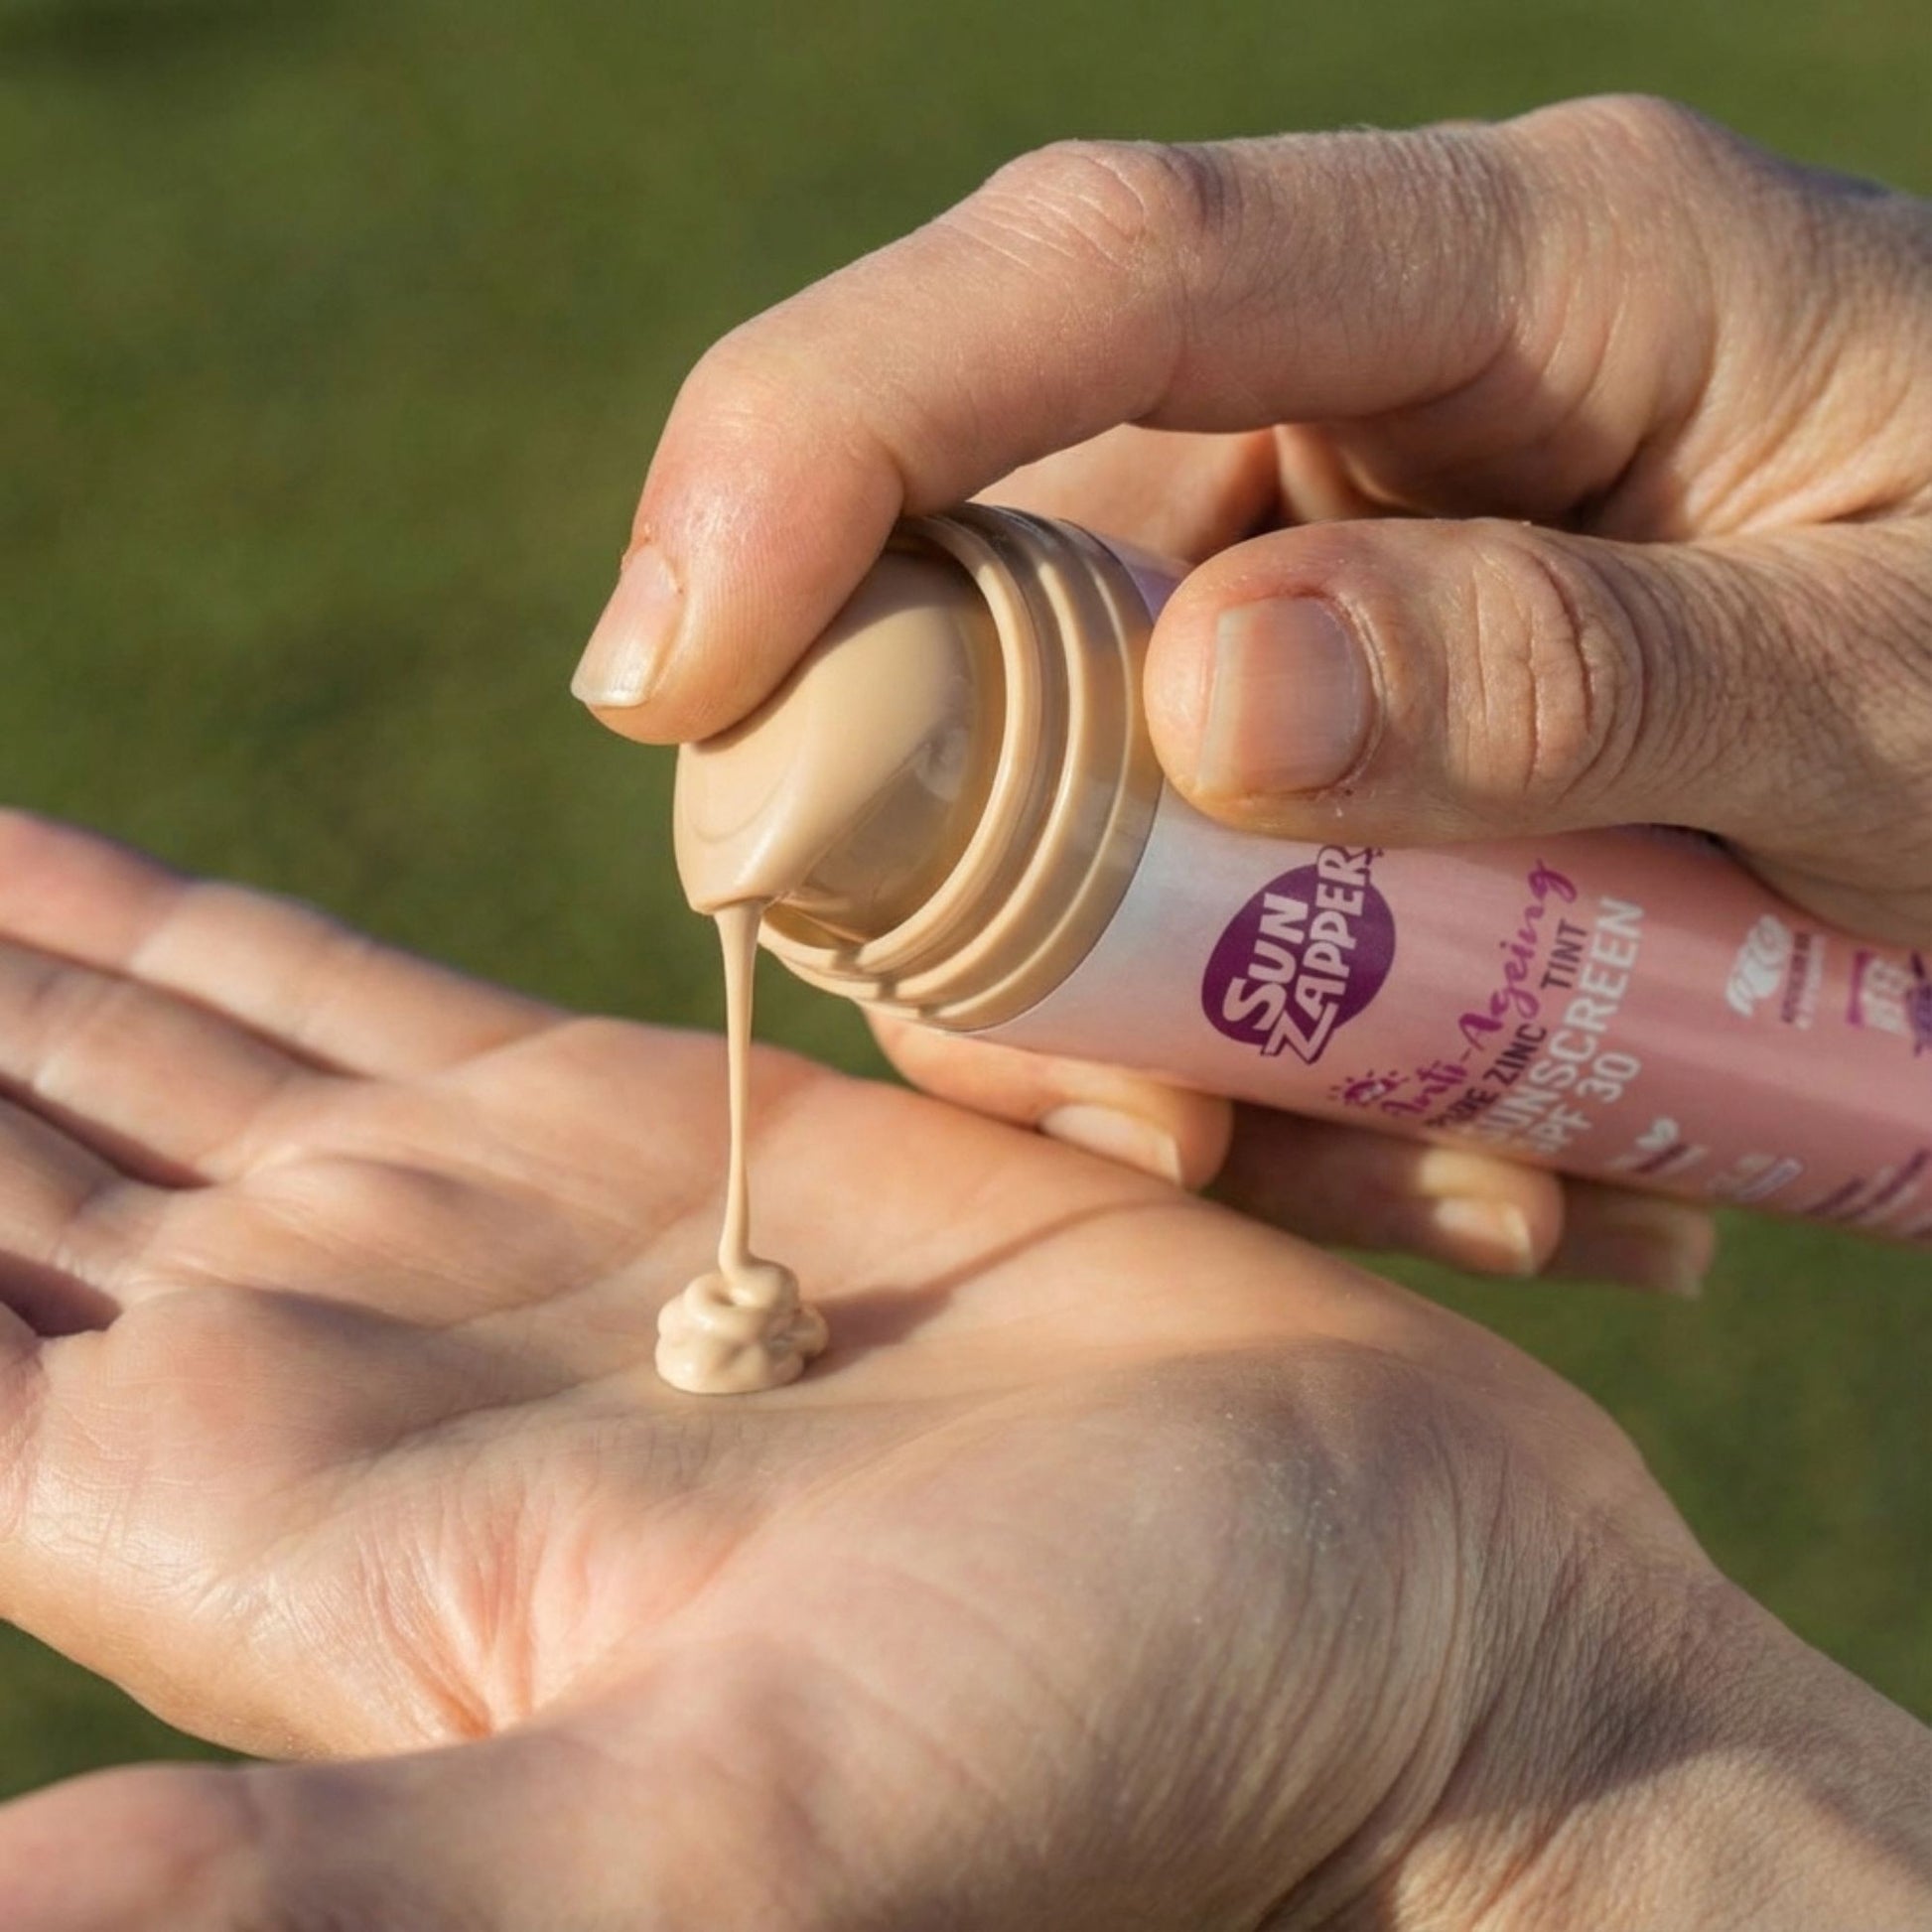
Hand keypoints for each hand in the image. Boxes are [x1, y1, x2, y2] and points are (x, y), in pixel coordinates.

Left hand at [0, 812, 1924, 1928]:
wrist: (1374, 1640)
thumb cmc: (1113, 1765)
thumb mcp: (708, 1858)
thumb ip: (322, 1898)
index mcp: (286, 1544)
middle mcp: (350, 1378)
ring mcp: (494, 1235)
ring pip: (137, 1062)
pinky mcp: (658, 1123)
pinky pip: (338, 994)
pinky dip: (188, 928)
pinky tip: (77, 876)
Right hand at [572, 95, 1931, 1293]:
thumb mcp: (1903, 700)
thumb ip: (1588, 675)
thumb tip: (1205, 700)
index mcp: (1526, 271)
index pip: (1092, 269)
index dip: (822, 437)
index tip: (668, 674)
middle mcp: (1381, 407)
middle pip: (1020, 586)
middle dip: (1016, 888)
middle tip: (1151, 1127)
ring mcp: (1352, 577)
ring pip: (1093, 805)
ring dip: (1203, 1050)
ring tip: (1493, 1193)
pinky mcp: (1352, 733)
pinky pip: (1205, 904)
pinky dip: (1303, 1085)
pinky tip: (1530, 1172)